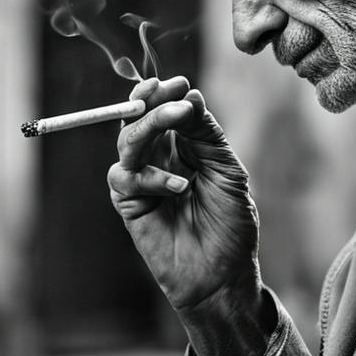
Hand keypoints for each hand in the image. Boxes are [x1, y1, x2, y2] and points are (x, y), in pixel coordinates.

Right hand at [108, 75, 261, 314]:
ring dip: (149, 125)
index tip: (178, 82)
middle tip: (173, 94)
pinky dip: (152, 177)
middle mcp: (157, 160)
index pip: (160, 110)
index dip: (162, 93)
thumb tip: (189, 95)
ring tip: (177, 118)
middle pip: (138, 119)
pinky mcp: (129, 206)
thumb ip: (206, 134)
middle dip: (153, 102)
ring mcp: (141, 182)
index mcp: (181, 147)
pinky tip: (180, 187)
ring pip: (126, 142)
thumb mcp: (226, 170)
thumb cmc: (230, 224)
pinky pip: (125, 179)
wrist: (224, 274)